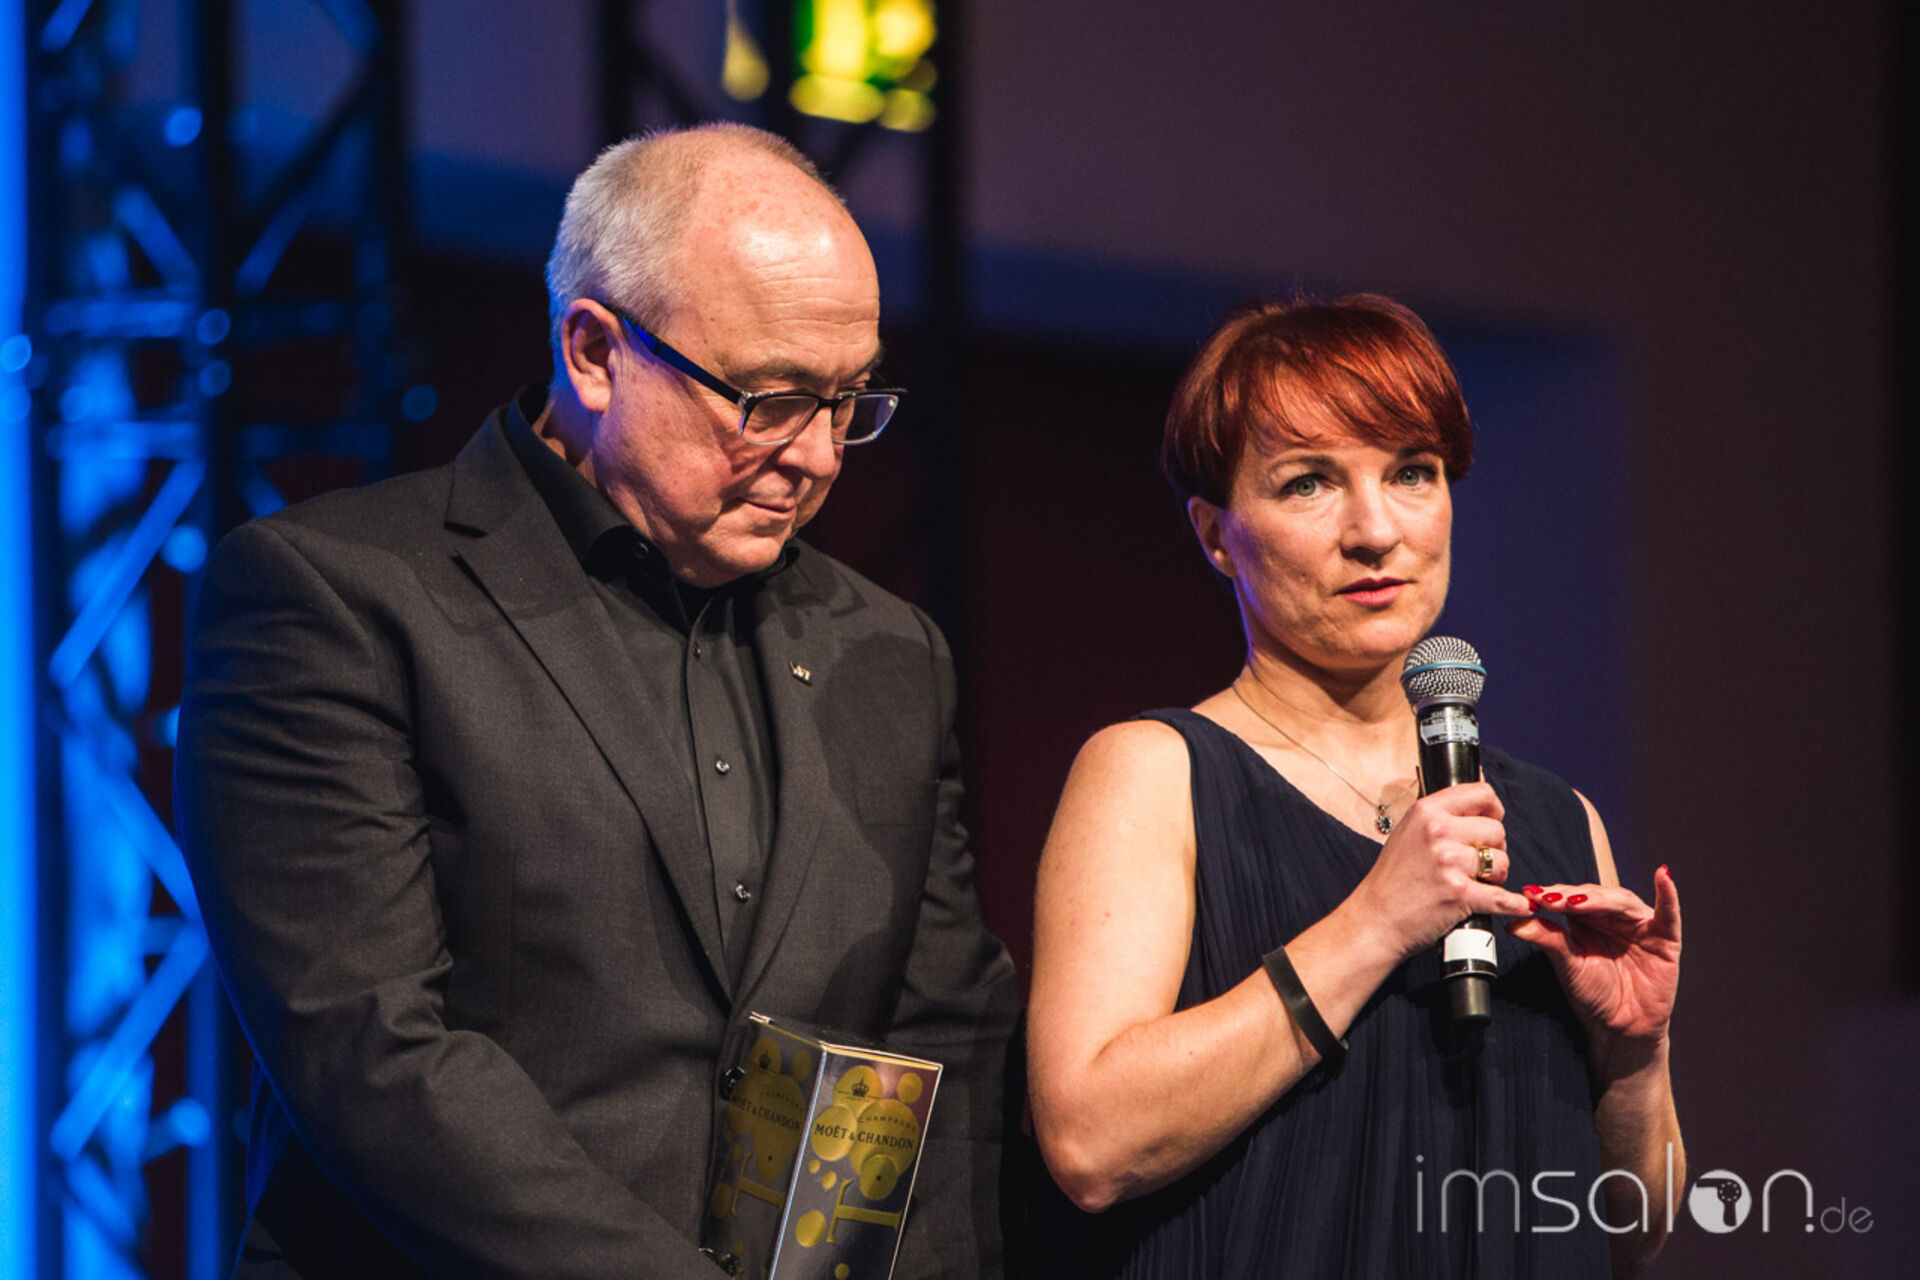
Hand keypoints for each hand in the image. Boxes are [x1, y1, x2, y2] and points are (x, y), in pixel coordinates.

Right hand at [1345, 782, 1535, 962]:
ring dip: (1496, 876)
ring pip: (1503, 861)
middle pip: (1497, 830)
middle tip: (1474, 865)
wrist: (1374, 920)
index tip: (1490, 822)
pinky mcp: (1459, 893)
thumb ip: (1439, 816)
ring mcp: (1448, 862)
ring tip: (1473, 883)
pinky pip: (1503, 897)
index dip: (1493, 809)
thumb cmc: (1392, 881)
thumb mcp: (1408, 833)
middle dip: (1493, 849)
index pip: (1481, 794)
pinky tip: (1517, 906)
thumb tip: (1479, 801)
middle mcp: (1437, 831)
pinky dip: (1513, 905)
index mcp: (1426, 811)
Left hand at [1509, 867, 1681, 1058]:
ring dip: (1601, 898)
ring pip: (1622, 902)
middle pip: (1595, 896)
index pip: (1571, 898)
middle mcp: (1614, 917)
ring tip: (1578, 900)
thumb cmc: (1593, 994)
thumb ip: (1547, 939)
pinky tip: (1663, 875)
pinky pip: (1669, 913)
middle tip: (1551, 899)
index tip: (1530, 894)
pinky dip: (1668, 894)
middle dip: (1572, 896)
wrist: (1620, 1027)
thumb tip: (1514, 922)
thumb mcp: (1566, 964)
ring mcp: (1641, 925)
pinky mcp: (1666, 939)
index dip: (1553, 895)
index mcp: (1588, 918)